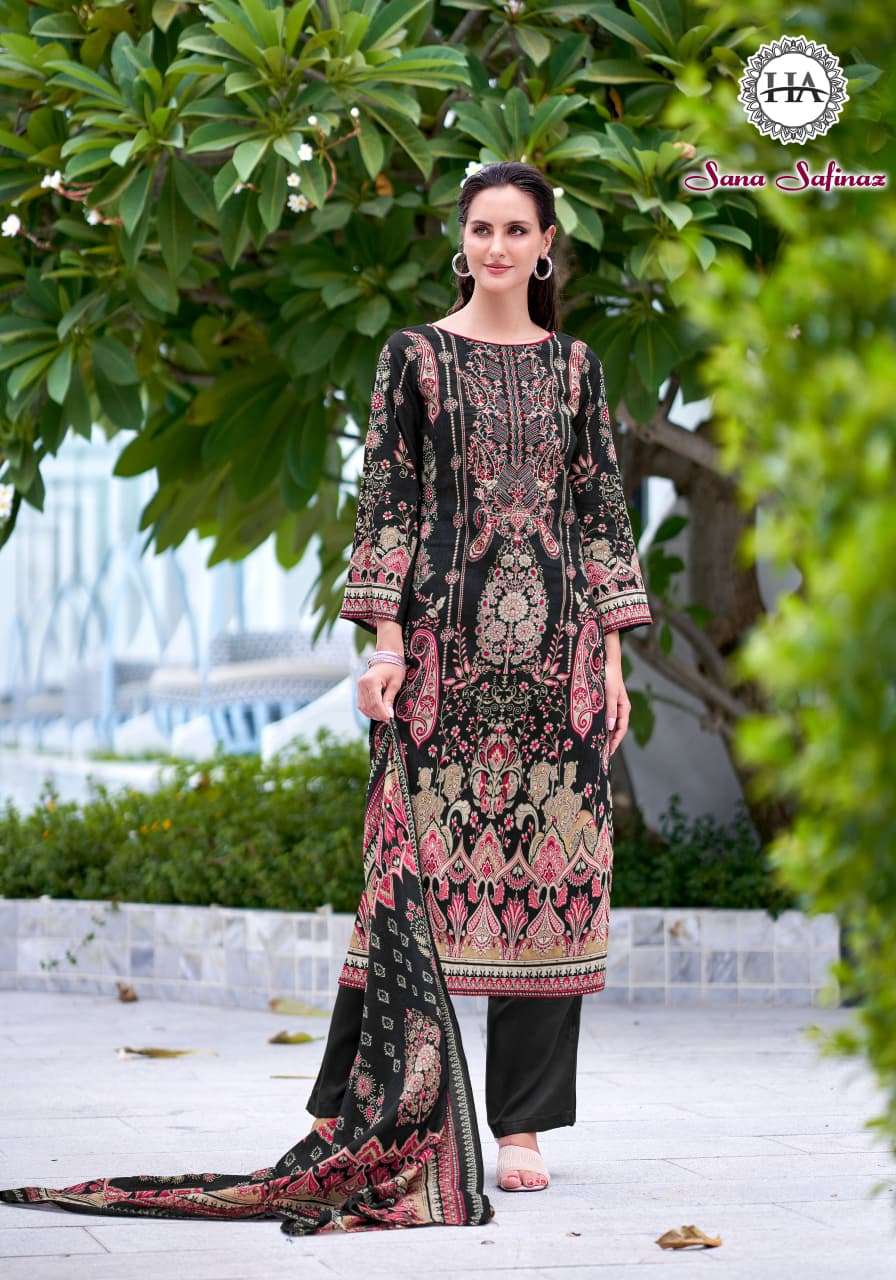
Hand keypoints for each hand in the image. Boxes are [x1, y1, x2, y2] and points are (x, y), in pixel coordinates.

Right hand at [357, 659, 405, 720]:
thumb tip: (389, 715)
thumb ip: (390, 699)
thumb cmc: (393, 668)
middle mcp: (362, 684)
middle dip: (378, 715)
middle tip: (388, 719)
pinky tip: (378, 711)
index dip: (382, 713)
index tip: (390, 719)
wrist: (386, 658)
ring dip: (373, 714)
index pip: (375, 703)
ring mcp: (359, 686)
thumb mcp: (395, 683)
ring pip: (363, 707)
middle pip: (368, 706)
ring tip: (384, 716)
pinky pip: (362, 704)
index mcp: (371, 681)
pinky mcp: (359, 689)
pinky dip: (369, 710)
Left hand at [603, 631, 629, 756]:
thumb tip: (611, 728)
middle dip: (608, 741)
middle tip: (598, 754)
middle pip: (614, 728)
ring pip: (607, 723)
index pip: (621, 729)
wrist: (604, 657)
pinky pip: (600, 716)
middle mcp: (618, 707)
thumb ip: (610, 710)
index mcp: (623, 706)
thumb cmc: (608, 674)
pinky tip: (588, 729)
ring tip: (592, 745)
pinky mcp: (602, 700)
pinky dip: (596, 724)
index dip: (615, 742)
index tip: (607, 754)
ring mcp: (610, 704)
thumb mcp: (608, 693)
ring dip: (601, 733)